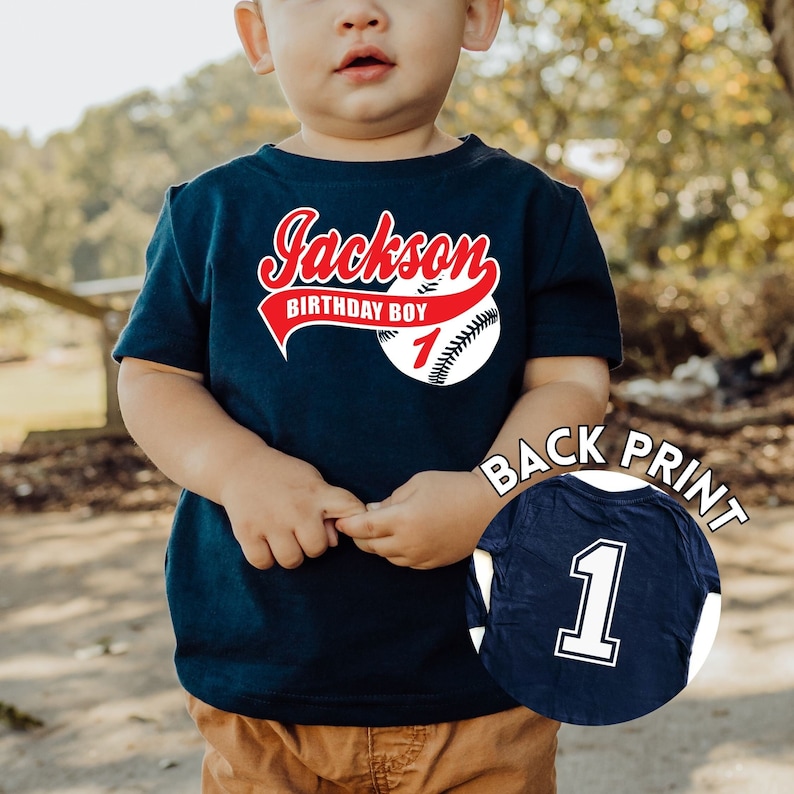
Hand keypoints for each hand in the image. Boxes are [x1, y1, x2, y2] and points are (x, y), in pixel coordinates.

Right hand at [219, 451, 365, 569]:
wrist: (241, 466)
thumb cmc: (284, 477)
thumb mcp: (312, 481)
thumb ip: (330, 508)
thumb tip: (336, 541)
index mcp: (316, 493)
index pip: (351, 508)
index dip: (355, 520)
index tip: (343, 524)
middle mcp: (296, 508)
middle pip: (317, 548)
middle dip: (311, 545)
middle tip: (299, 532)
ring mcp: (270, 521)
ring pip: (292, 560)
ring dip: (288, 554)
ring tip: (282, 538)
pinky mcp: (247, 532)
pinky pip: (264, 563)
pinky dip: (265, 558)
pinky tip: (264, 542)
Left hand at [335, 470, 500, 568]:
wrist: (488, 508)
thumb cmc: (453, 488)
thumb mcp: (418, 483)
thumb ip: (391, 499)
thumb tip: (372, 511)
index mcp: (402, 520)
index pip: (363, 529)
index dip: (347, 526)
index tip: (339, 521)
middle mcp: (409, 543)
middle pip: (370, 546)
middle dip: (359, 536)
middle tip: (355, 525)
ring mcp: (421, 556)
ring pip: (386, 557)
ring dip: (377, 545)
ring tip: (377, 530)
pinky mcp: (432, 563)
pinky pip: (404, 562)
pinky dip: (395, 552)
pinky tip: (398, 539)